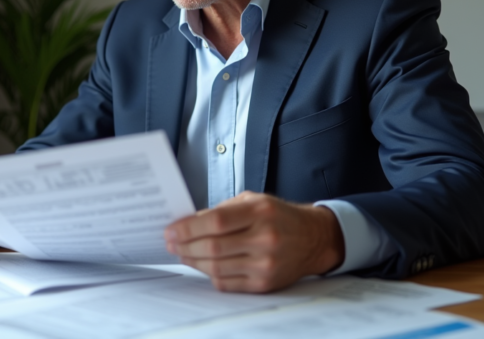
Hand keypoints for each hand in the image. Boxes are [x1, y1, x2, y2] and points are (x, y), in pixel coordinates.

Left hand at [164, 191, 343, 292]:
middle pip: (213, 247)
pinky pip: (227, 283)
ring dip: (193, 262)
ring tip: (181, 254)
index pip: (215, 222)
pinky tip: (201, 266)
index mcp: (260, 212)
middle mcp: (265, 239)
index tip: (170, 230)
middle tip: (170, 243)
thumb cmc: (278, 216)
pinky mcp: (265, 284)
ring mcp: (266, 264)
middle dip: (184, 246)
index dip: (188, 228)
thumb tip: (188, 223)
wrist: (313, 238)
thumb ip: (222, 210)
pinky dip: (210, 274)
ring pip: (217, 268)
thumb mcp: (253, 200)